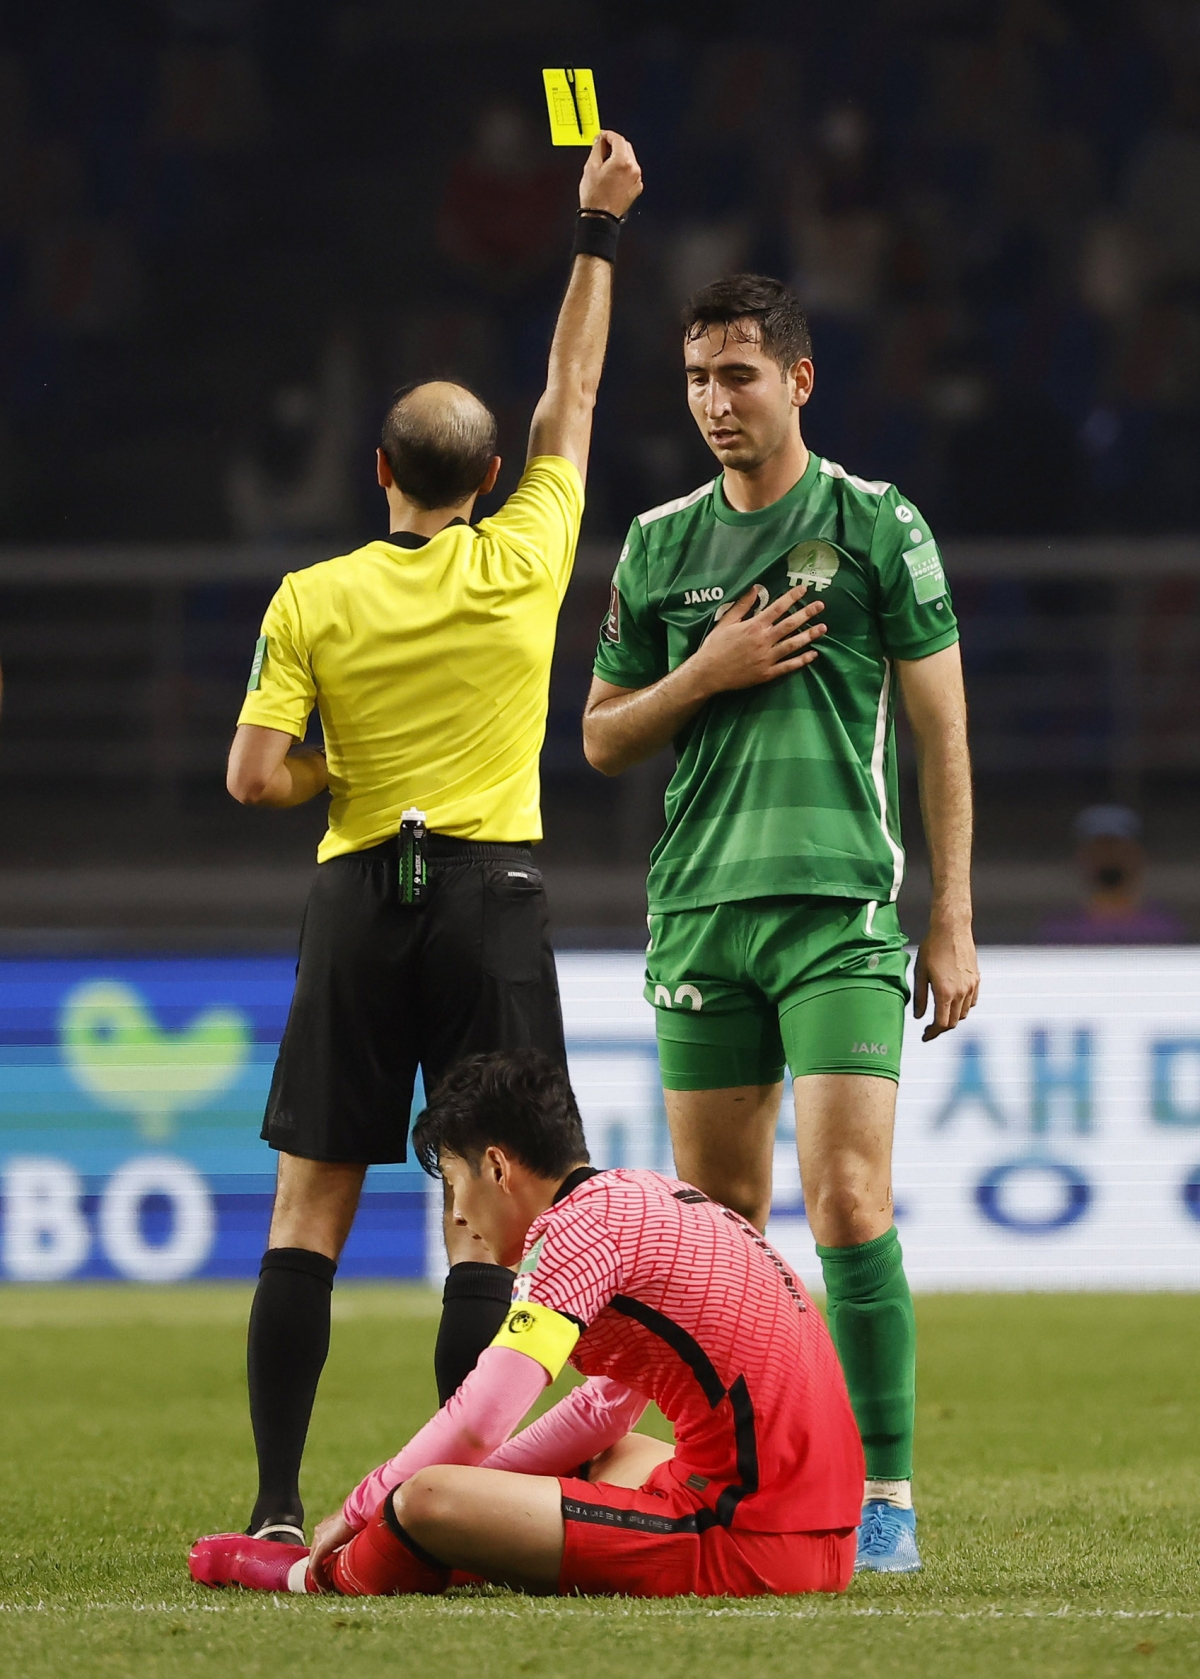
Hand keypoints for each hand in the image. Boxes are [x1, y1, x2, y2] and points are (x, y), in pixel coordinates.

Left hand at [308, 1510, 356, 1590]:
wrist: (359, 1511)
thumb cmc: (361, 1517)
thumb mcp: (353, 1530)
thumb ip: (350, 1538)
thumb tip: (358, 1547)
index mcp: (326, 1526)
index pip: (320, 1547)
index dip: (323, 1561)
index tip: (330, 1573)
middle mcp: (320, 1531)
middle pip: (315, 1555)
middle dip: (319, 1571)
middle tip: (326, 1584)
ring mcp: (319, 1538)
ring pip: (314, 1562)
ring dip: (319, 1576)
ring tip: (326, 1588)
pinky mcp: (322, 1547)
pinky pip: (316, 1566)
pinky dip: (319, 1578)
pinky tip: (325, 1587)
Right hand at [579, 130, 642, 219]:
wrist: (600, 217)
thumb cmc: (595, 197)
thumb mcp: (591, 167)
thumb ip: (597, 148)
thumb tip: (600, 140)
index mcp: (622, 161)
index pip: (618, 139)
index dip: (608, 135)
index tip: (602, 136)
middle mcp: (633, 169)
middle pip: (626, 147)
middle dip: (614, 145)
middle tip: (602, 147)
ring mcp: (636, 179)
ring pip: (629, 159)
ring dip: (619, 157)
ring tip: (606, 163)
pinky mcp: (636, 187)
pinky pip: (631, 172)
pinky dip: (623, 169)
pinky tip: (613, 175)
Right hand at [687, 585, 825, 697]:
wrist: (708, 673)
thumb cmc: (715, 646)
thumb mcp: (725, 622)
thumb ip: (742, 606)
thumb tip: (755, 588)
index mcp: (754, 626)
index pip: (777, 608)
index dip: (792, 597)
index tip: (804, 589)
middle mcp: (763, 640)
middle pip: (790, 624)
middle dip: (807, 614)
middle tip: (821, 606)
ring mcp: (767, 658)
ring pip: (793, 645)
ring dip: (809, 636)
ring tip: (823, 628)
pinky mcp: (767, 673)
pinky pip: (788, 666)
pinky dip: (801, 661)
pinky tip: (813, 655)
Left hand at [913, 917, 979, 1040]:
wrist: (951, 929)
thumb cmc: (932, 948)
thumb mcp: (920, 973)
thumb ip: (920, 997)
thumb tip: (918, 1016)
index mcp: (945, 993)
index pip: (941, 1024)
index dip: (932, 1033)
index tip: (925, 1036)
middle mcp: (961, 992)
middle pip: (953, 1022)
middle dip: (941, 1028)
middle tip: (929, 1028)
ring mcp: (971, 986)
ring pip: (963, 1013)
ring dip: (952, 1018)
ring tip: (940, 1014)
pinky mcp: (976, 979)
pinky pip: (971, 1002)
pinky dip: (962, 1007)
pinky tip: (953, 1002)